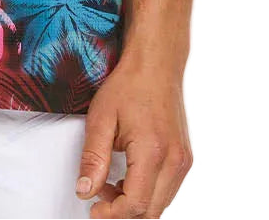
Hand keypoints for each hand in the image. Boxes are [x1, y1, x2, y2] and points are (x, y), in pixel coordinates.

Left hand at [76, 54, 192, 217]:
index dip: (112, 215)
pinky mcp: (184, 158)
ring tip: (109, 185)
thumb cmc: (130, 84)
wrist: (156, 64)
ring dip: (134, 203)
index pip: (136, 205)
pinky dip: (146, 193)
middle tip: (99, 199)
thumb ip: (92, 158)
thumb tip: (85, 190)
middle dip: (122, 213)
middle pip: (151, 212)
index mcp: (154, 152)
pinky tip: (127, 177)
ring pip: (160, 204)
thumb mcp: (101, 118)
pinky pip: (166, 190)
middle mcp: (175, 161)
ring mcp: (183, 160)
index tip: (94, 210)